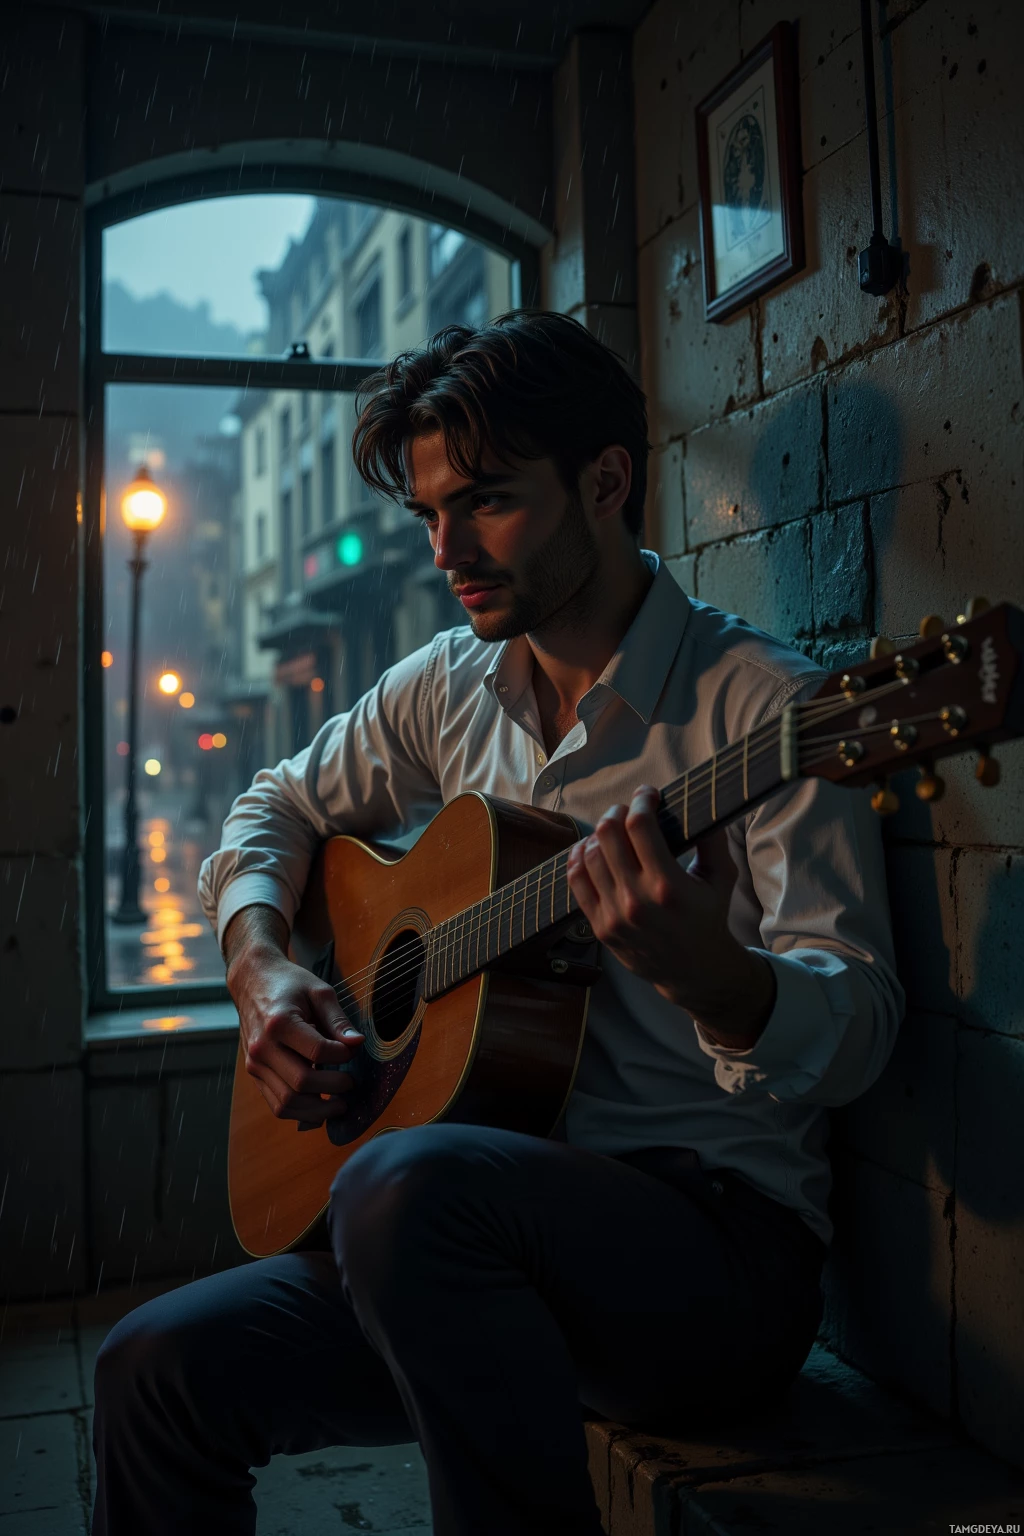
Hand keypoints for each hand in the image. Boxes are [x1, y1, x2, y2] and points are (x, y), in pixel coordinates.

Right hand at [224, 907, 363, 1125]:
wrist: (252, 981)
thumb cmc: (288, 984)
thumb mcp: (319, 991)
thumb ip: (338, 1019)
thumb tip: (357, 1044)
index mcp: (279, 1022)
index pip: (318, 1051)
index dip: (342, 1055)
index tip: (353, 1050)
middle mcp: (262, 1047)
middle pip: (302, 1082)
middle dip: (333, 1088)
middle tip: (351, 1083)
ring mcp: (255, 1063)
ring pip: (287, 1102)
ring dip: (318, 1110)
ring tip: (339, 1104)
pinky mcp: (254, 1073)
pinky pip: (276, 1104)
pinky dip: (300, 1112)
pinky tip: (320, 1108)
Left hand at [565, 786, 775, 1047]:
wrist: (694, 971)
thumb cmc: (708, 918)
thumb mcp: (721, 879)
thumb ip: (714, 841)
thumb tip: (703, 804)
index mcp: (668, 885)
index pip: (640, 826)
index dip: (641, 801)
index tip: (648, 794)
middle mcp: (637, 899)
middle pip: (608, 835)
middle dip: (617, 812)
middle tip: (628, 811)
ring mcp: (614, 915)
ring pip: (589, 855)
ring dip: (599, 834)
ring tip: (612, 830)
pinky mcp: (600, 926)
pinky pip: (576, 881)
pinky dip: (578, 858)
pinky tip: (590, 848)